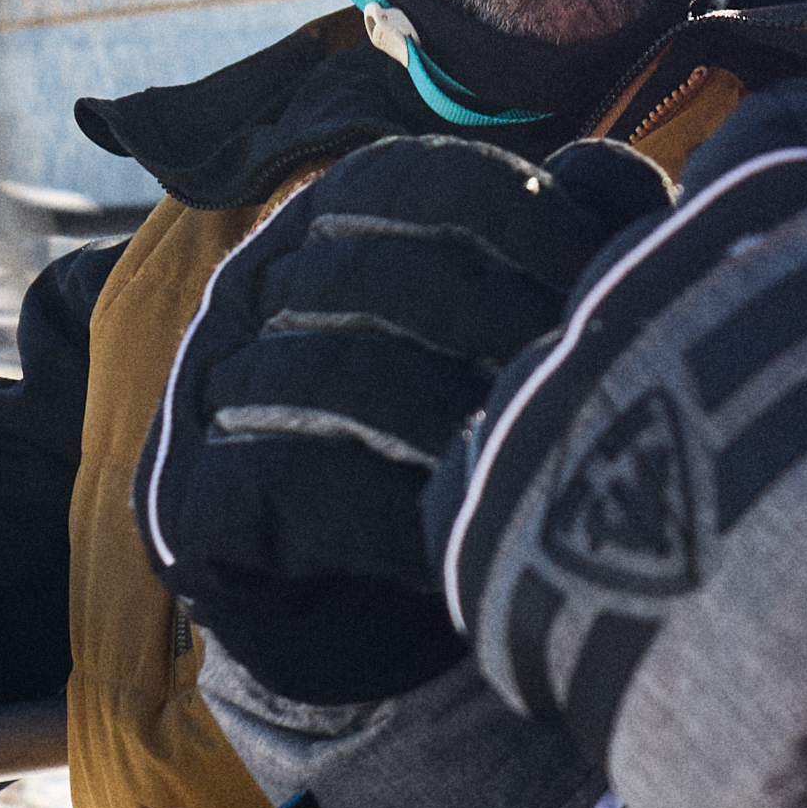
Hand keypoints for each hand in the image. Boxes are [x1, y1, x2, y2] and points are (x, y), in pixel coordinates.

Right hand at [144, 132, 673, 702]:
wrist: (364, 626)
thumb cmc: (452, 457)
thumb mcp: (512, 344)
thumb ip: (560, 253)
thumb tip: (619, 181)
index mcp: (329, 227)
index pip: (414, 180)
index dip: (517, 212)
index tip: (601, 271)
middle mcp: (254, 290)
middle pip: (377, 275)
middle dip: (497, 321)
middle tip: (587, 381)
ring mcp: (207, 394)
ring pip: (333, 377)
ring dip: (449, 419)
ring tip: (540, 463)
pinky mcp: (187, 501)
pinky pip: (287, 482)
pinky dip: (386, 512)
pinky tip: (460, 542)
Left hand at [429, 0, 806, 776]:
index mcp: (787, 193)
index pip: (791, 149)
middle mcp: (646, 265)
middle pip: (663, 239)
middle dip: (727, 315)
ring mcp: (554, 389)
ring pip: (568, 347)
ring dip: (633, 408)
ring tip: (722, 514)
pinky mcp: (482, 517)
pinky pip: (485, 473)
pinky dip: (549, 511)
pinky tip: (634, 570)